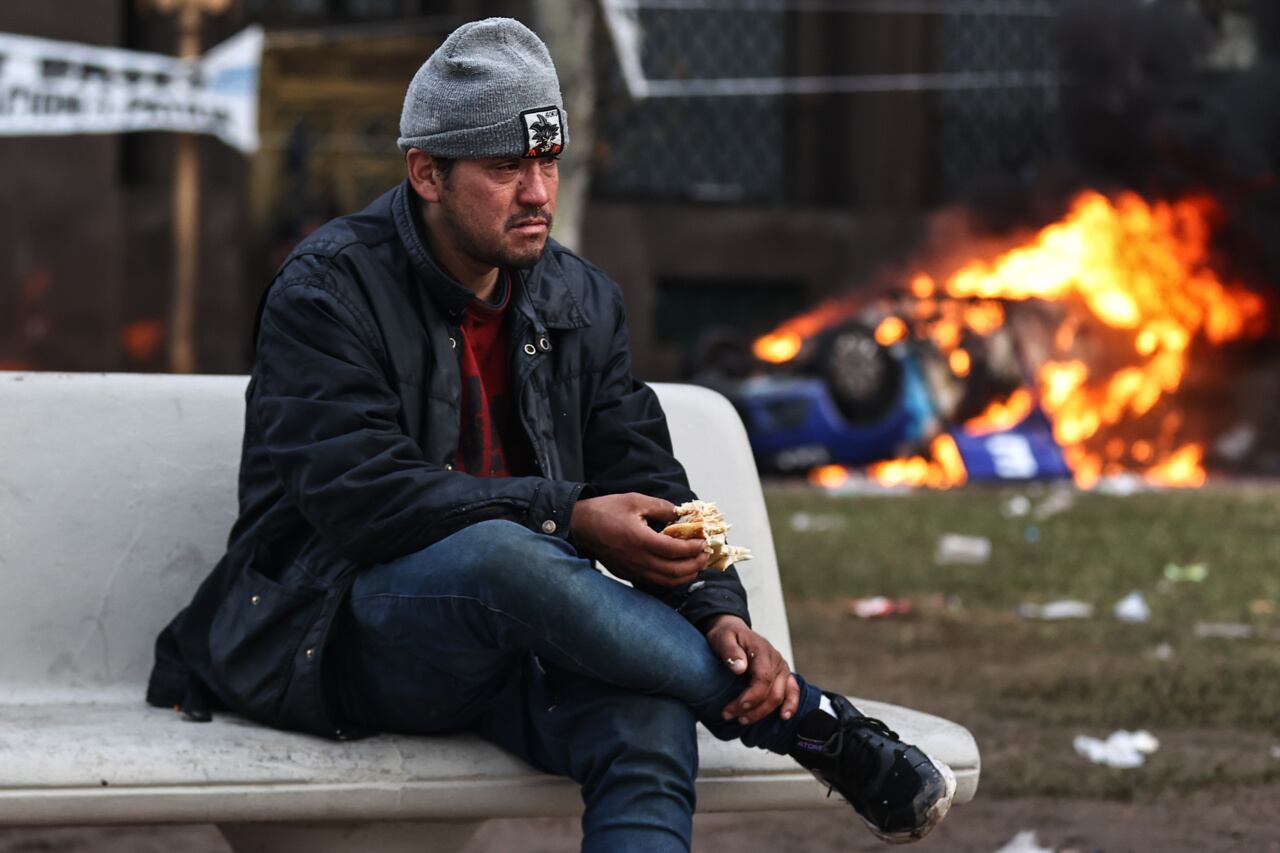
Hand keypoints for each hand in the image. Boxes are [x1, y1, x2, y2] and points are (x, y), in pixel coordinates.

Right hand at [570, 493, 708, 586]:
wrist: (581, 525)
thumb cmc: (607, 510)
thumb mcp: (635, 500)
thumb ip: (661, 507)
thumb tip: (681, 514)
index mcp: (640, 540)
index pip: (674, 550)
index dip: (693, 548)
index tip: (703, 542)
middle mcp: (637, 559)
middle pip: (674, 571)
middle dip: (694, 565)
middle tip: (705, 555)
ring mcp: (631, 570)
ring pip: (665, 581)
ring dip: (685, 575)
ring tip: (696, 565)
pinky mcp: (627, 574)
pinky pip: (654, 581)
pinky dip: (670, 578)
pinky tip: (677, 569)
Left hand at [704, 614, 800, 725]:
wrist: (733, 631)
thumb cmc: (727, 636)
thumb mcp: (722, 638)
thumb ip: (730, 651)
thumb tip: (740, 668)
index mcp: (762, 651)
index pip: (763, 679)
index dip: (751, 697)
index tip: (734, 708)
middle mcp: (776, 660)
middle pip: (772, 692)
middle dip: (752, 709)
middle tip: (729, 715)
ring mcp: (782, 668)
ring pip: (780, 696)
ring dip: (763, 712)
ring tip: (743, 720)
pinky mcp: (783, 675)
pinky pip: (793, 691)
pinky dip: (791, 705)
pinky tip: (784, 717)